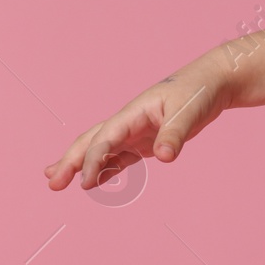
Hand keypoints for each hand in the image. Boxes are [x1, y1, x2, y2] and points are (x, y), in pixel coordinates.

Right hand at [44, 56, 233, 191]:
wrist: (213, 82)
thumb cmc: (198, 92)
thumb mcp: (188, 112)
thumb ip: (175, 134)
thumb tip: (164, 158)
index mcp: (133, 112)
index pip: (105, 138)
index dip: (93, 160)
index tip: (85, 182)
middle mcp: (129, 122)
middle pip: (92, 141)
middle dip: (71, 161)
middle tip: (52, 182)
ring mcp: (136, 131)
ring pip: (101, 149)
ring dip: (82, 165)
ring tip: (59, 181)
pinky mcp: (145, 140)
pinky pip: (120, 157)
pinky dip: (106, 169)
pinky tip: (95, 181)